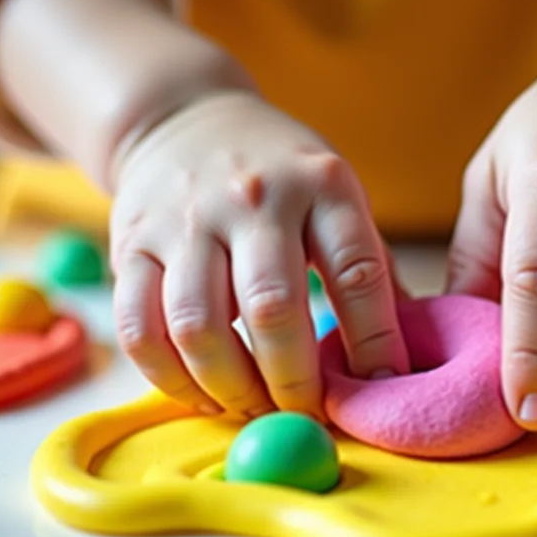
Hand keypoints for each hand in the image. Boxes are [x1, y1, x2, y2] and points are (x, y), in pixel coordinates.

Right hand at [109, 90, 410, 419]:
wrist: (184, 121)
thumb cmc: (280, 177)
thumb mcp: (338, 198)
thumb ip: (370, 269)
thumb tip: (405, 359)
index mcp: (323, 185)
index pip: (357, 271)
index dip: (374, 341)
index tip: (384, 390)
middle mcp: (254, 197)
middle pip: (274, 309)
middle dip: (294, 382)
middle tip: (307, 415)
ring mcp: (185, 219)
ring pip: (199, 327)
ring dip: (230, 388)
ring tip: (253, 408)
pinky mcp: (130, 245)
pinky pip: (140, 330)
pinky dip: (169, 379)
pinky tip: (201, 392)